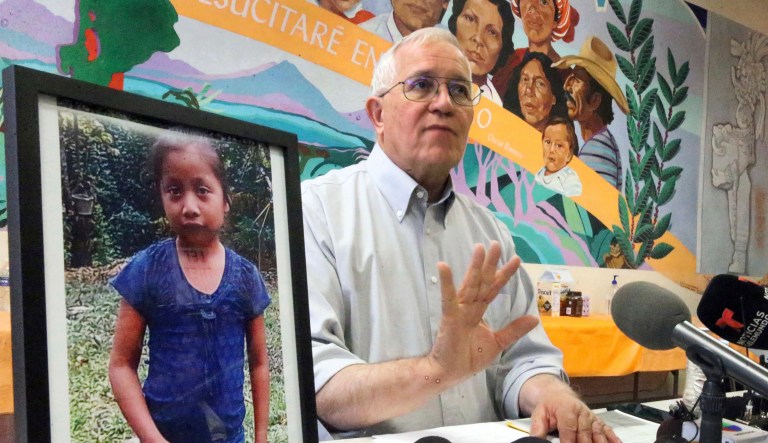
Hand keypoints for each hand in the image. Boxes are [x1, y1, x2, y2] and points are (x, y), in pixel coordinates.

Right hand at [427, 242, 537, 382]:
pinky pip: (448, 298)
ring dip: (474, 267)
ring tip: (479, 248)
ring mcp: (458, 310)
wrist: (449, 373)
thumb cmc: (467, 358)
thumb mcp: (497, 343)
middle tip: (496, 244)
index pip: (493, 289)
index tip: (516, 259)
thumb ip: (513, 330)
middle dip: (490, 264)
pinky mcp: (449, 317)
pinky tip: (444, 266)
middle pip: (482, 281)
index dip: (504, 275)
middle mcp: (469, 307)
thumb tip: (533, 318)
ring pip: (469, 285)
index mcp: (479, 311)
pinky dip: (446, 283)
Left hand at [529, 391, 621, 442]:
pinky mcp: (598, 422)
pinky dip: (613, 438)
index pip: (569, 429)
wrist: (559, 395)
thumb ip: (538, 428)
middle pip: (585, 434)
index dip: (570, 441)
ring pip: (597, 433)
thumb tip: (535, 440)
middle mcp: (582, 413)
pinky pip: (607, 430)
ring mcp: (591, 417)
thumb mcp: (539, 414)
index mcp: (566, 409)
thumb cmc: (550, 406)